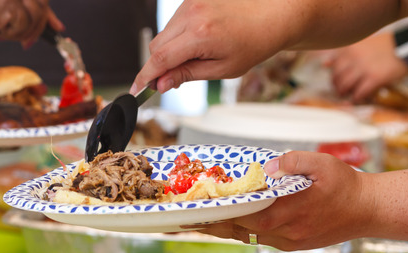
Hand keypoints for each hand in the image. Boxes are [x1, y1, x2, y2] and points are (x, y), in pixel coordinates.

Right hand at [0, 0, 59, 45]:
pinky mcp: (9, 2)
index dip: (50, 14)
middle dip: (38, 28)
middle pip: (42, 4)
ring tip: (1, 32)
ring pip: (35, 16)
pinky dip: (11, 34)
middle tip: (27, 44)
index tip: (58, 28)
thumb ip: (27, 13)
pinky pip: (23, 25)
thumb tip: (57, 25)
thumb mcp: (6, 13)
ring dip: (21, 32)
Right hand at [131, 0, 278, 93]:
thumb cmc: (253, 43)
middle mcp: (192, 14)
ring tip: (196, 57)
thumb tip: (161, 84)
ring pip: (164, 34)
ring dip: (170, 50)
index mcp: (200, 34)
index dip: (144, 77)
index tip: (137, 89)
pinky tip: (198, 42)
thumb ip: (187, 75)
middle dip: (158, 66)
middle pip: (156, 46)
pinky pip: (174, 23)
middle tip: (172, 80)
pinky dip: (178, 37)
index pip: (160, 58)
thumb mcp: (221, 69)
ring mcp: (191, 3)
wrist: (271, 16)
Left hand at [198, 151, 374, 250]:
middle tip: (188, 220)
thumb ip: (292, 161)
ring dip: (226, 229)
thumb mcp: (322, 163)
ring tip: (201, 222)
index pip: (246, 217)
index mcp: (289, 212)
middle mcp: (286, 232)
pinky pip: (262, 239)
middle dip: (214, 225)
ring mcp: (289, 241)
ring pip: (249, 237)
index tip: (197, 213)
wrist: (370, 210)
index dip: (220, 215)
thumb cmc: (346, 185)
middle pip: (240, 231)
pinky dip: (244, 231)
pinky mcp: (293, 245)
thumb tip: (267, 166)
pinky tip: (231, 223)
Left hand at [326, 32, 407, 101]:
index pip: (333, 66)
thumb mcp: (364, 44)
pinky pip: (358, 93)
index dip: (334, 76)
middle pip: (336, 78)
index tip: (337, 81)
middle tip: (341, 91)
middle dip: (337, 87)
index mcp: (351, 48)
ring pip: (344, 86)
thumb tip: (324, 64)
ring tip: (348, 96)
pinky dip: (356, 99)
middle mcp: (354, 57)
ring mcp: (363, 68)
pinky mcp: (374, 78)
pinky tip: (358, 99)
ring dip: (344, 94)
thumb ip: (345, 54)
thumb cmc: (388, 46)